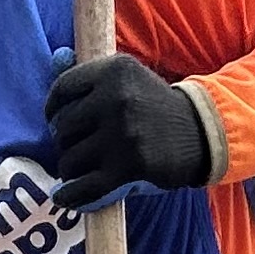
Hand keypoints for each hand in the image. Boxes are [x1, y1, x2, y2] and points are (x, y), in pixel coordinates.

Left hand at [43, 53, 213, 210]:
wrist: (201, 133)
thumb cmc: (157, 108)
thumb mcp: (131, 78)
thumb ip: (94, 73)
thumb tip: (56, 57)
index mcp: (115, 70)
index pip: (63, 89)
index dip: (53, 109)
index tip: (55, 121)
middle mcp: (116, 98)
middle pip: (63, 128)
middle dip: (66, 142)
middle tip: (79, 148)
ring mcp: (122, 133)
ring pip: (69, 159)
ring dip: (71, 169)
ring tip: (83, 169)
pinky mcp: (129, 165)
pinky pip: (85, 186)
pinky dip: (71, 195)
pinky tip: (65, 196)